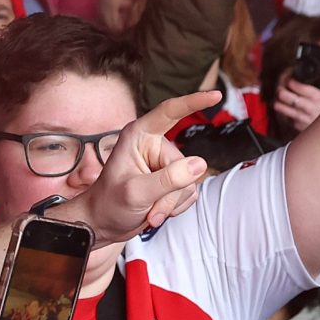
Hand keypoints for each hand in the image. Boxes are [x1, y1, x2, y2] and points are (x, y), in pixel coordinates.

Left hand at [73, 89, 216, 242]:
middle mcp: (153, 146)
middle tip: (151, 208)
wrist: (104, 224)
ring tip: (149, 211)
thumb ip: (168, 179)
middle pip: (184, 164)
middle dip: (171, 193)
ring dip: (171, 203)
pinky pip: (189, 192)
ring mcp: (164, 163)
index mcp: (139, 136)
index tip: (215, 95)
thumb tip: (199, 164)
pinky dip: (175, 207)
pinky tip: (157, 210)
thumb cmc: (109, 204)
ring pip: (189, 181)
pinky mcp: (172, 180)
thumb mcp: (136, 192)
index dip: (193, 101)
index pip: (169, 112)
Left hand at [272, 77, 319, 133]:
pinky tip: (287, 107)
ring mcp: (303, 118)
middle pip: (285, 96)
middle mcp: (309, 108)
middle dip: (280, 88)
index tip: (289, 77)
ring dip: (279, 100)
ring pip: (281, 108)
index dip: (290, 79)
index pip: (296, 86)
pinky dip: (285, 112)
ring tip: (280, 96)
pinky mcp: (300, 126)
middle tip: (281, 85)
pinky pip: (287, 118)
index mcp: (317, 97)